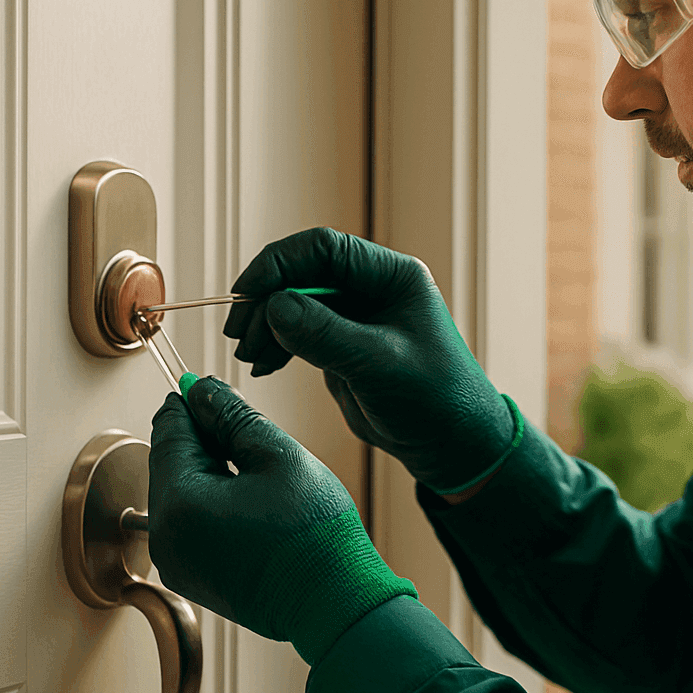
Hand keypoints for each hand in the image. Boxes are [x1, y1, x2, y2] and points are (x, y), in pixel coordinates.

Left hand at [146, 376, 416, 665]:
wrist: (336, 603)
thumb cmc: (313, 533)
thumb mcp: (276, 455)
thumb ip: (231, 416)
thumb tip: (199, 389)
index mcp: (179, 503)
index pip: (169, 431)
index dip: (189, 401)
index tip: (209, 386)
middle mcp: (165, 537)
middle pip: (170, 463)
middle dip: (203, 438)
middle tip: (245, 427)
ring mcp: (176, 563)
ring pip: (181, 493)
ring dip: (209, 470)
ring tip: (256, 467)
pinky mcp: (193, 578)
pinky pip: (191, 523)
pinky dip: (212, 502)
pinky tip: (251, 499)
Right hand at [222, 227, 518, 495]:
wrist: (451, 443)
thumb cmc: (434, 400)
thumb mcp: (379, 365)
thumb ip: (326, 334)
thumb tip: (273, 306)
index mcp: (391, 276)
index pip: (323, 249)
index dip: (279, 264)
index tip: (247, 293)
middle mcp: (371, 288)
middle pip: (301, 273)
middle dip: (265, 300)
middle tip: (241, 336)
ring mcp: (354, 315)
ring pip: (294, 303)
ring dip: (265, 325)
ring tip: (249, 357)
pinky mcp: (341, 344)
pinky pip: (297, 331)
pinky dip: (275, 345)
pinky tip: (262, 366)